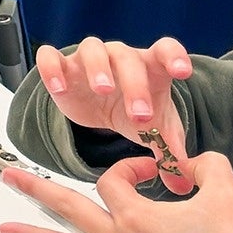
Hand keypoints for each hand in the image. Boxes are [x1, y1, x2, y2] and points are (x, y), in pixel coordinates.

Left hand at [0, 152, 232, 232]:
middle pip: (67, 208)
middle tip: (8, 175)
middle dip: (34, 188)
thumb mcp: (224, 191)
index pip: (113, 181)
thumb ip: (205, 164)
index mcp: (135, 217)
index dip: (130, 168)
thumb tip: (192, 160)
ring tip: (5, 230)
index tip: (154, 171)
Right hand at [34, 36, 194, 155]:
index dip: (174, 56)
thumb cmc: (135, 110)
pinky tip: (59, 88)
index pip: (165, 49)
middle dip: (135, 86)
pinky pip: (50, 57)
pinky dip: (52, 68)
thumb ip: (171, 152)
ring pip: (92, 49)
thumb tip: (181, 183)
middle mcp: (120, 56)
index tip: (182, 72)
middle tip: (140, 116)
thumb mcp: (157, 131)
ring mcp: (89, 58)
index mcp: (150, 67)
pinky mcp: (62, 66)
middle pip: (128, 57)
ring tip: (102, 90)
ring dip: (98, 68)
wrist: (103, 108)